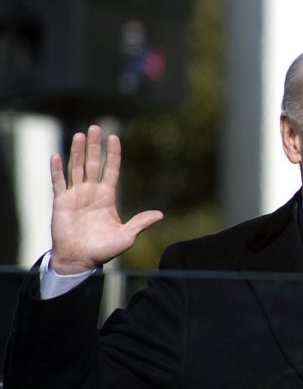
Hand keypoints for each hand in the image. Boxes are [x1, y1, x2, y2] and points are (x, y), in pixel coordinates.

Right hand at [49, 125, 162, 274]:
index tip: (114, 137)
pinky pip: (58, 183)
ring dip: (76, 152)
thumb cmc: (103, 250)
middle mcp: (91, 192)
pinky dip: (56, 170)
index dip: (112, 154)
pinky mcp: (61, 202)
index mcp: (107, 197)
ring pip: (76, 168)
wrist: (80, 259)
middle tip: (95, 128)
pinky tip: (56, 156)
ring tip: (79, 135)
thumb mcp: (127, 236)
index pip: (111, 170)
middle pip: (92, 164)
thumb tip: (160, 215)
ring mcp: (75, 195)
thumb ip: (140, 223)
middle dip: (94, 146)